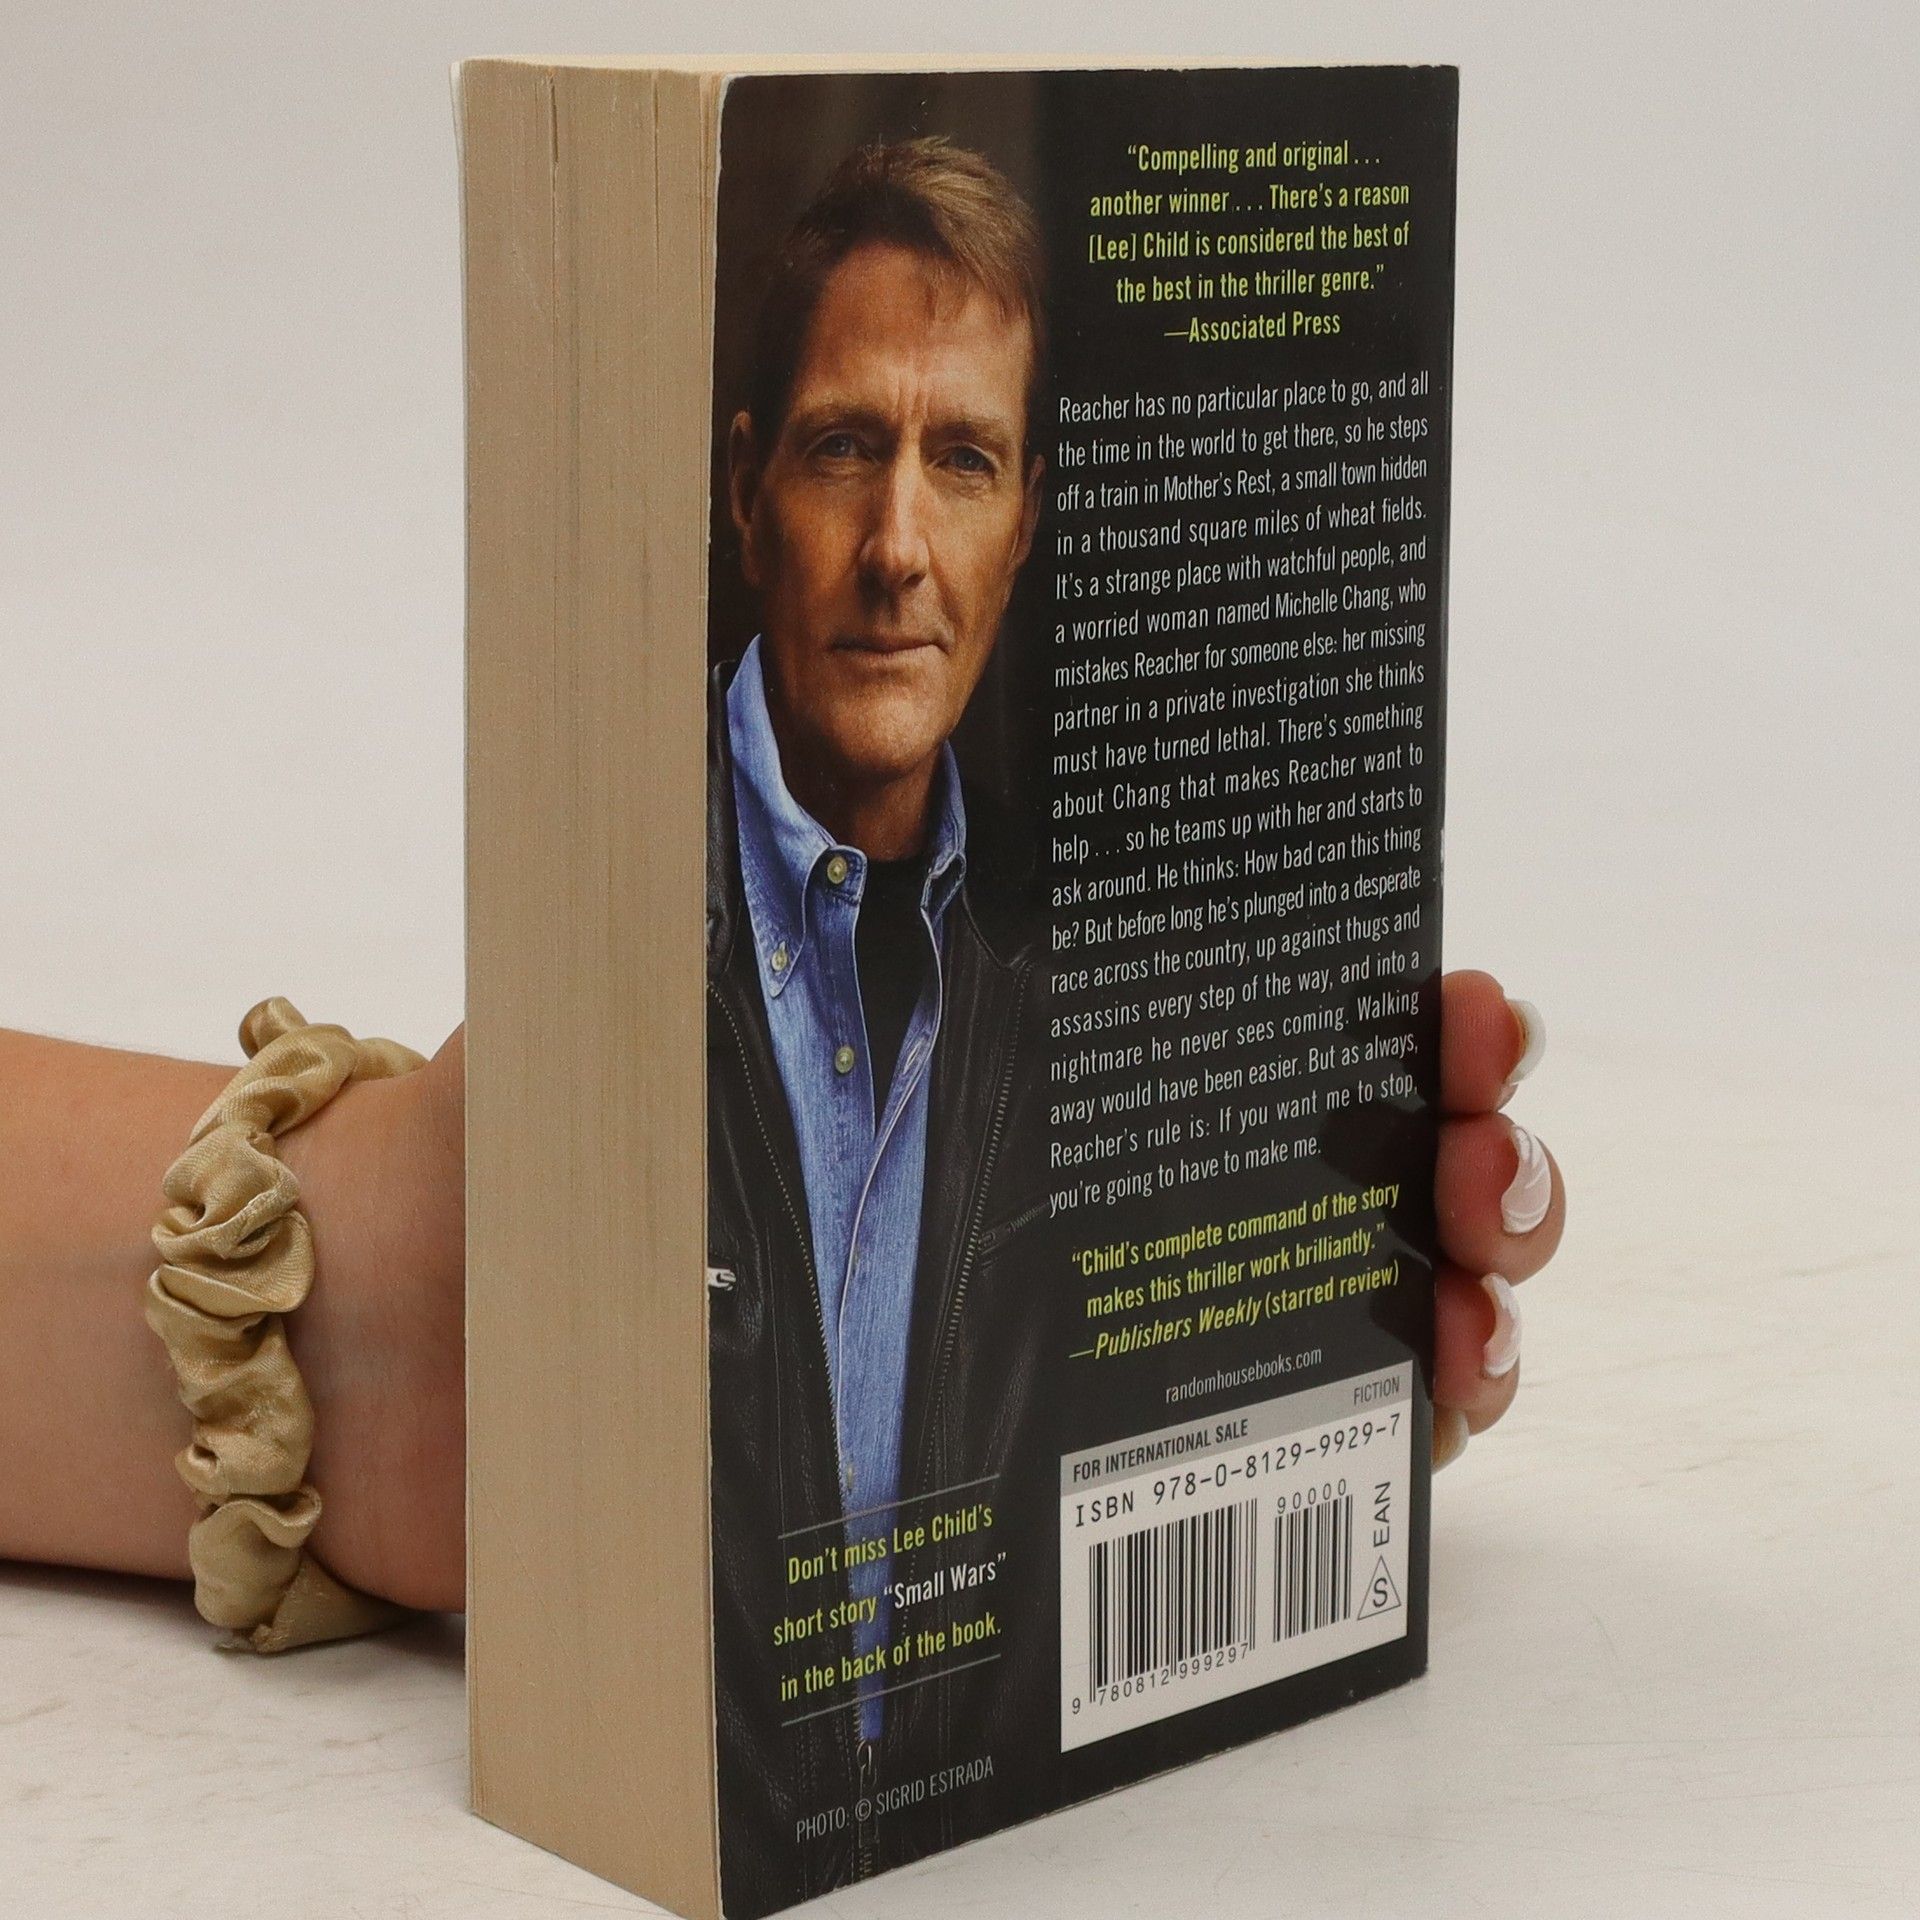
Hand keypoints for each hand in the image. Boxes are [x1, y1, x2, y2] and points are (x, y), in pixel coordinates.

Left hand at [278, 970, 1557, 1606]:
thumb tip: (919, 766)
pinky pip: (1248, 1483)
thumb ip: (781, 867)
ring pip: (1323, 1321)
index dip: (1382, 1012)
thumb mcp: (669, 956)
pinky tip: (1422, 1403)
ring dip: (1455, 1294)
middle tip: (1482, 1145)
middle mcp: (1055, 1189)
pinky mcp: (1042, 1490)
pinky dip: (1365, 1451)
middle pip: (1322, 1172)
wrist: (402, 1346)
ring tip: (1476, 1276)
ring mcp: (1062, 1340)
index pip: (1238, 1021)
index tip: (1453, 1000)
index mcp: (996, 1044)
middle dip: (1461, 1147)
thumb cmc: (538, 1136)